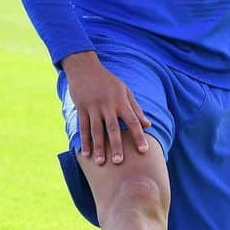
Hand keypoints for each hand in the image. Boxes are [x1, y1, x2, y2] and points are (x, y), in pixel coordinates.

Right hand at [61, 51, 150, 165]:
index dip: (138, 136)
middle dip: (116, 146)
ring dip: (98, 147)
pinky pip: (82, 127)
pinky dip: (84, 140)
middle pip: (113, 128)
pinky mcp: (81, 108)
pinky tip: (85, 153)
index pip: (133, 121)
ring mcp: (93, 107)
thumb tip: (148, 125)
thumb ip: (136, 108)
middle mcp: (107, 105)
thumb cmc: (108, 80)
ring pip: (96, 130)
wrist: (85, 67)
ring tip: (100, 162)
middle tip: (119, 162)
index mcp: (121, 101)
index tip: (144, 151)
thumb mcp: (125, 90)